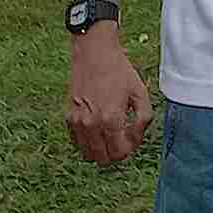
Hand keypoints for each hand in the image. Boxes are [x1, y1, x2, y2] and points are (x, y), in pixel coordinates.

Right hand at [65, 30, 150, 164]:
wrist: (94, 53)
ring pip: (89, 154)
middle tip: (124, 135)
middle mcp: (91, 124)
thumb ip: (144, 120)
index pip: (120, 153)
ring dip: (102, 148)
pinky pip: (78, 142)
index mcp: (110, 119)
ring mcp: (77, 122)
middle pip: (104, 159)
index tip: (134, 134)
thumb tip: (136, 138)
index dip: (131, 148)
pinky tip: (98, 125)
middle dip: (117, 151)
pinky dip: (89, 141)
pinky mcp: (69, 117)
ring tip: (111, 132)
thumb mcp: (141, 93)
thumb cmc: (119, 71)